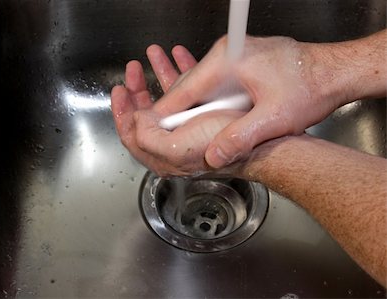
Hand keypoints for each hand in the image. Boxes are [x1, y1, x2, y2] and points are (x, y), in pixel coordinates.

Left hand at [111, 45, 244, 176]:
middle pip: (144, 115)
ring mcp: (186, 129)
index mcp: (161, 155)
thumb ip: (147, 136)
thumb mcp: (175, 147)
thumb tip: (138, 120)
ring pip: (164, 100)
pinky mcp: (202, 116)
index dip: (122, 111)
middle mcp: (171, 144)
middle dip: (137, 90)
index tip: (120, 90)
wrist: (254, 140)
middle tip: (134, 73)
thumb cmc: (220, 146)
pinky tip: (179, 61)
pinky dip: (180, 75)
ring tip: (153, 58)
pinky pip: (185, 93)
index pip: (131, 134)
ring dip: (157, 76)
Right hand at [151, 35, 341, 167]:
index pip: (185, 89)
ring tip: (177, 123)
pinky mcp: (240, 66)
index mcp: (228, 61)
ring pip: (200, 86)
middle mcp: (226, 55)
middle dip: (176, 111)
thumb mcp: (275, 118)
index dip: (167, 112)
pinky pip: (213, 84)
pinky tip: (203, 112)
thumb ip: (241, 137)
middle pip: (188, 87)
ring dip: (190, 106)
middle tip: (161, 132)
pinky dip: (205, 100)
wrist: (333, 72)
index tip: (152, 127)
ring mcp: (232, 59)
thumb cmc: (310, 86)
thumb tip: (215, 155)